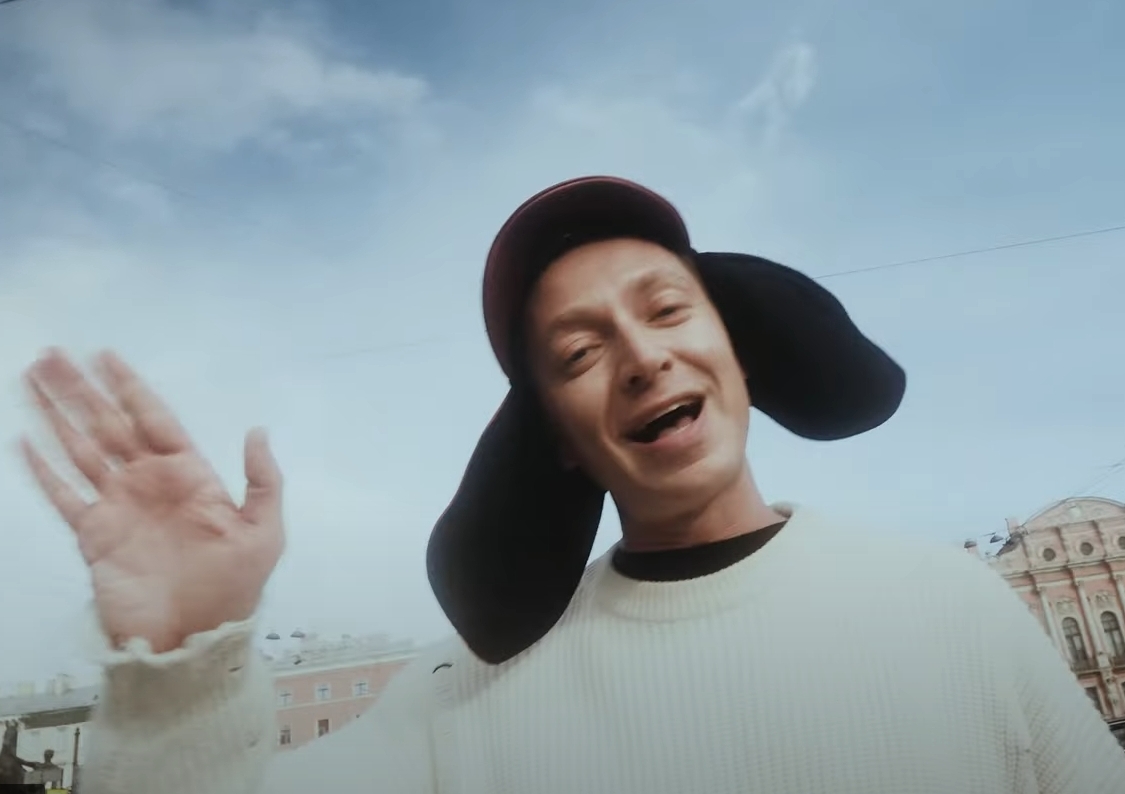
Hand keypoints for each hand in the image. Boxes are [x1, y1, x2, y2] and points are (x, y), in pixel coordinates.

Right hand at [20, 349, 284, 653]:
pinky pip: (64, 495)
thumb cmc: (233, 588)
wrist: (194, 640)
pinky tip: (26, 440)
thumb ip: (262, 481)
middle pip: (109, 424)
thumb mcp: (264, 533)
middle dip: (81, 390)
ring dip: (58, 416)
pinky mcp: (93, 536)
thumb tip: (257, 430)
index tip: (105, 356)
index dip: (129, 386)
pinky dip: (44, 470)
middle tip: (51, 355)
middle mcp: (149, 483)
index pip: (153, 418)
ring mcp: (118, 507)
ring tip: (33, 381)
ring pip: (81, 449)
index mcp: (189, 476)